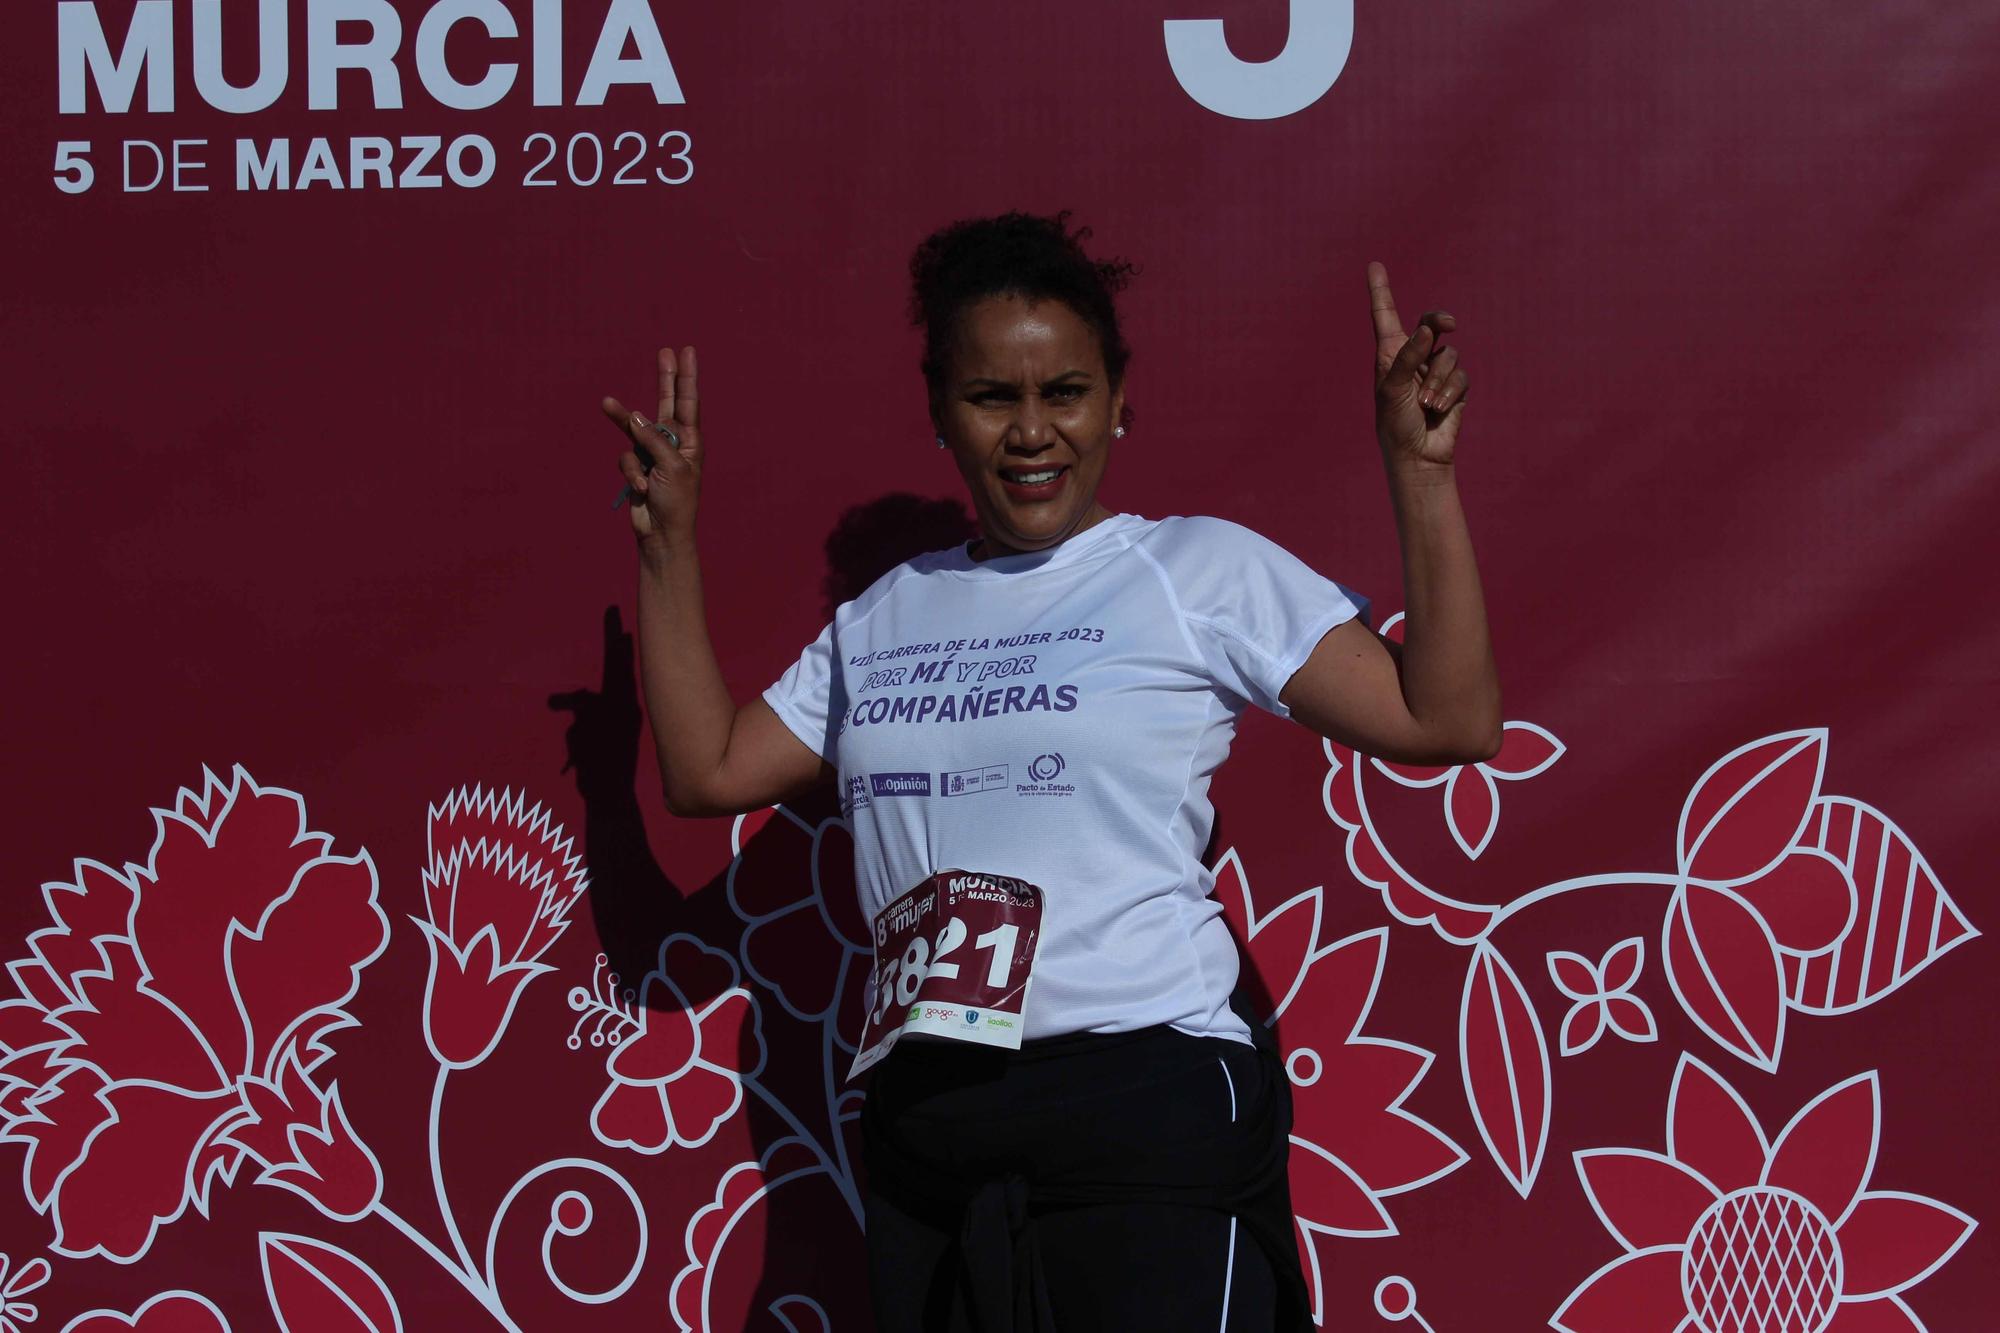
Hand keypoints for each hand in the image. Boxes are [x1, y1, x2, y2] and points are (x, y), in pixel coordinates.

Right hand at [602, 345, 701, 547]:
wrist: (661, 535)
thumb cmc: (676, 502)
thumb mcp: (671, 467)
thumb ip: (653, 439)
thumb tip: (634, 416)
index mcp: (690, 441)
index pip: (688, 402)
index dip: (687, 376)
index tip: (688, 350)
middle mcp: (672, 443)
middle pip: (666, 403)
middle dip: (665, 378)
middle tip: (665, 351)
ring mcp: (652, 454)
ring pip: (633, 429)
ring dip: (622, 423)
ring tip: (605, 402)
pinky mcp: (635, 467)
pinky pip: (625, 458)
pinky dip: (631, 473)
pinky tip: (641, 488)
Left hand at [1368, 262, 1465, 468]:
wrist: (1417, 456)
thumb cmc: (1395, 424)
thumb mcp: (1392, 389)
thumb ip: (1407, 357)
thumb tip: (1428, 329)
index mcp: (1389, 355)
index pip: (1385, 316)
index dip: (1381, 291)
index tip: (1374, 265)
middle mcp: (1413, 358)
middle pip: (1430, 324)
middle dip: (1439, 320)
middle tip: (1448, 324)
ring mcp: (1435, 372)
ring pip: (1448, 355)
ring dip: (1437, 379)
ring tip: (1425, 404)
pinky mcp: (1455, 387)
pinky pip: (1460, 376)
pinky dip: (1449, 392)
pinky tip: (1438, 410)